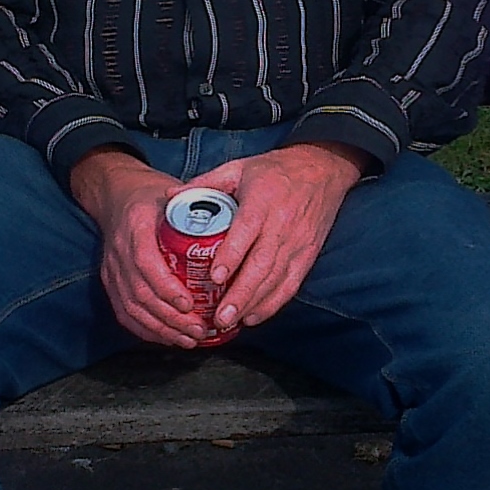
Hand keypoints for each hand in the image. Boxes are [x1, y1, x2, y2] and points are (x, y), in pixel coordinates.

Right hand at [69, 149, 210, 347]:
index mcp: (136, 226)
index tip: (190, 303)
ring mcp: (111, 269)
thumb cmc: (153, 198)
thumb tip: (235, 236)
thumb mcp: (176, 196)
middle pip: (141, 293)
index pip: (146, 263)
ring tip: (190, 339)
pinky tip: (170, 338)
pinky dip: (147, 331)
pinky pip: (125, 314)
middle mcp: (119, 251)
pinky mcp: (110, 283)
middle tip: (200, 329)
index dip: (167, 288)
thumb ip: (200, 214)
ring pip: (132, 309)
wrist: (117, 196)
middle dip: (171, 318)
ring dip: (162, 329)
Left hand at [195, 142, 366, 332]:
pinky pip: (290, 285)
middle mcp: (282, 224)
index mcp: (262, 200)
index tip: (215, 277)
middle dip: (241, 294)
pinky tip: (253, 317)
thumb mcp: (239, 168)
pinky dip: (272, 304)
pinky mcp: (307, 255)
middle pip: (262, 264)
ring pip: (276, 279)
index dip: (232, 255)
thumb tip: (167, 199)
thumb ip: (205, 183)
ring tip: (230, 321)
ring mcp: (297, 243)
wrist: (322, 171)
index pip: (247, 231)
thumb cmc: (274, 171)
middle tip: (219, 316)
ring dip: (253, 303)